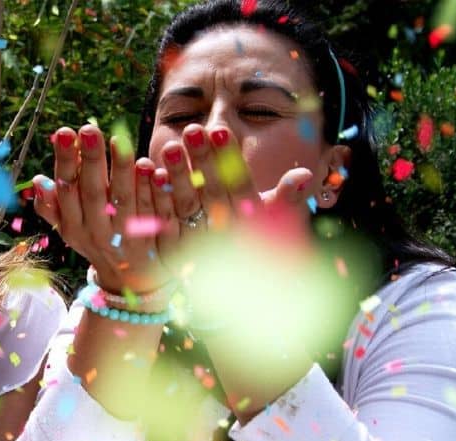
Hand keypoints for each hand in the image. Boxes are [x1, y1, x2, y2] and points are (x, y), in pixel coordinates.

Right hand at [32, 125, 178, 293]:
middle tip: (89, 129)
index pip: (67, 190)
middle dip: (90, 160)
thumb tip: (38, 181)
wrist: (132, 284)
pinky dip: (153, 190)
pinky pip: (153, 213)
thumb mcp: (70, 229)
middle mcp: (98, 233)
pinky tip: (153, 167)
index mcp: (74, 226)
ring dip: (121, 171)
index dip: (65, 162)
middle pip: (93, 193)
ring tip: (119, 140)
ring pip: (124, 202)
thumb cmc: (97, 243)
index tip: (64, 132)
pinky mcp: (155, 240)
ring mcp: (127, 238)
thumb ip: (53, 207)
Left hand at [153, 124, 316, 271]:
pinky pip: (163, 223)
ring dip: (178, 176)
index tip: (221, 130)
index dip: (229, 160)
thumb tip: (305, 174)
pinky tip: (150, 172)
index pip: (240, 187)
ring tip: (170, 144)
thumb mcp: (276, 222)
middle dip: (202, 161)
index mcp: (250, 224)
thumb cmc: (262, 246)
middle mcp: (225, 235)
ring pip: (186, 206)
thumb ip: (286, 199)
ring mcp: (199, 245)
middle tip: (193, 129)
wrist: (240, 295)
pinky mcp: (174, 254)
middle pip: (211, 193)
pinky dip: (156, 198)